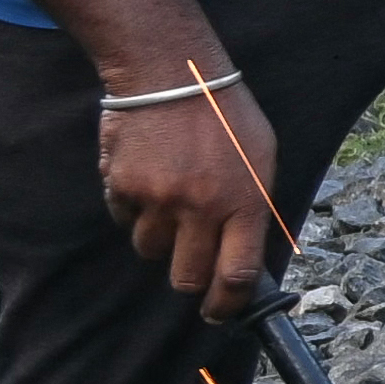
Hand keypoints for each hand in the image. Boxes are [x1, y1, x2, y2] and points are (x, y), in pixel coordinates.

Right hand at [95, 70, 285, 318]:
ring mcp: (158, 199)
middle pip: (186, 277)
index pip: (236, 276)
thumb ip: (253, 206)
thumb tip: (245, 253)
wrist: (170, 70)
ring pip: (150, 249)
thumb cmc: (224, 112)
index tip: (217, 313)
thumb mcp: (261, 157)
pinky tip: (145, 175)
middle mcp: (201, 207)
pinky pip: (122, 217)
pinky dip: (131, 207)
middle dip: (188, 277)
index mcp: (244, 202)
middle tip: (189, 261)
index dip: (226, 305)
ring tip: (168, 198)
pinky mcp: (122, 186)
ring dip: (158, 235)